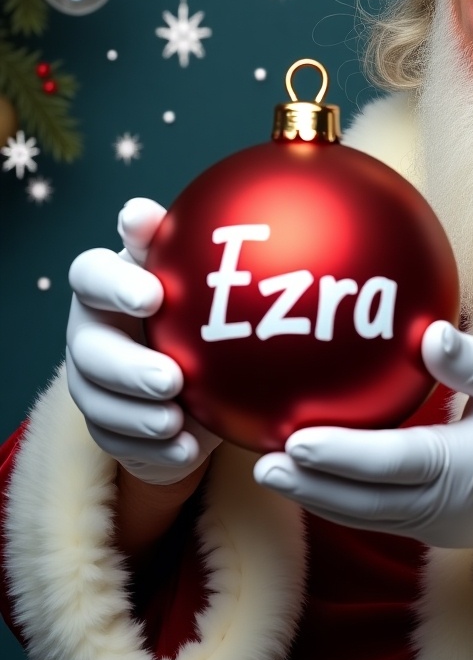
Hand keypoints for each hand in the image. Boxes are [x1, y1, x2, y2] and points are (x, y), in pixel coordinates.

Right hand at [65, 197, 219, 485]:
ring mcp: (91, 381)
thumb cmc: (195, 309)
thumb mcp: (195, 276)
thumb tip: (145, 210)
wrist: (197, 376)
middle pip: (90, 349)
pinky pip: (119, 441)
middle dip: (127, 366)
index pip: (92, 275)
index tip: (153, 295)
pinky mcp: (105, 425)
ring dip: (138, 414)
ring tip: (176, 420)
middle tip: (172, 378)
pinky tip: (188, 449)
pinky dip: (156, 449)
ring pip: (97, 400)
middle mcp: (91, 331)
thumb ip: (176, 245)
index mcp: (109, 286)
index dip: (115, 284)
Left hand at [253, 323, 472, 549]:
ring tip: (271, 472)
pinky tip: (309, 480)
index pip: (393, 463)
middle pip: (363, 500)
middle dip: (311, 483)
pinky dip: (338, 500)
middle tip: (263, 462)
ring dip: (315, 496)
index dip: (344, 455)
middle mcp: (441, 504)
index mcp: (462, 466)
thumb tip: (430, 334)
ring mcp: (433, 523)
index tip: (299, 439)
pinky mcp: (428, 529)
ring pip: (363, 514)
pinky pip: (375, 516)